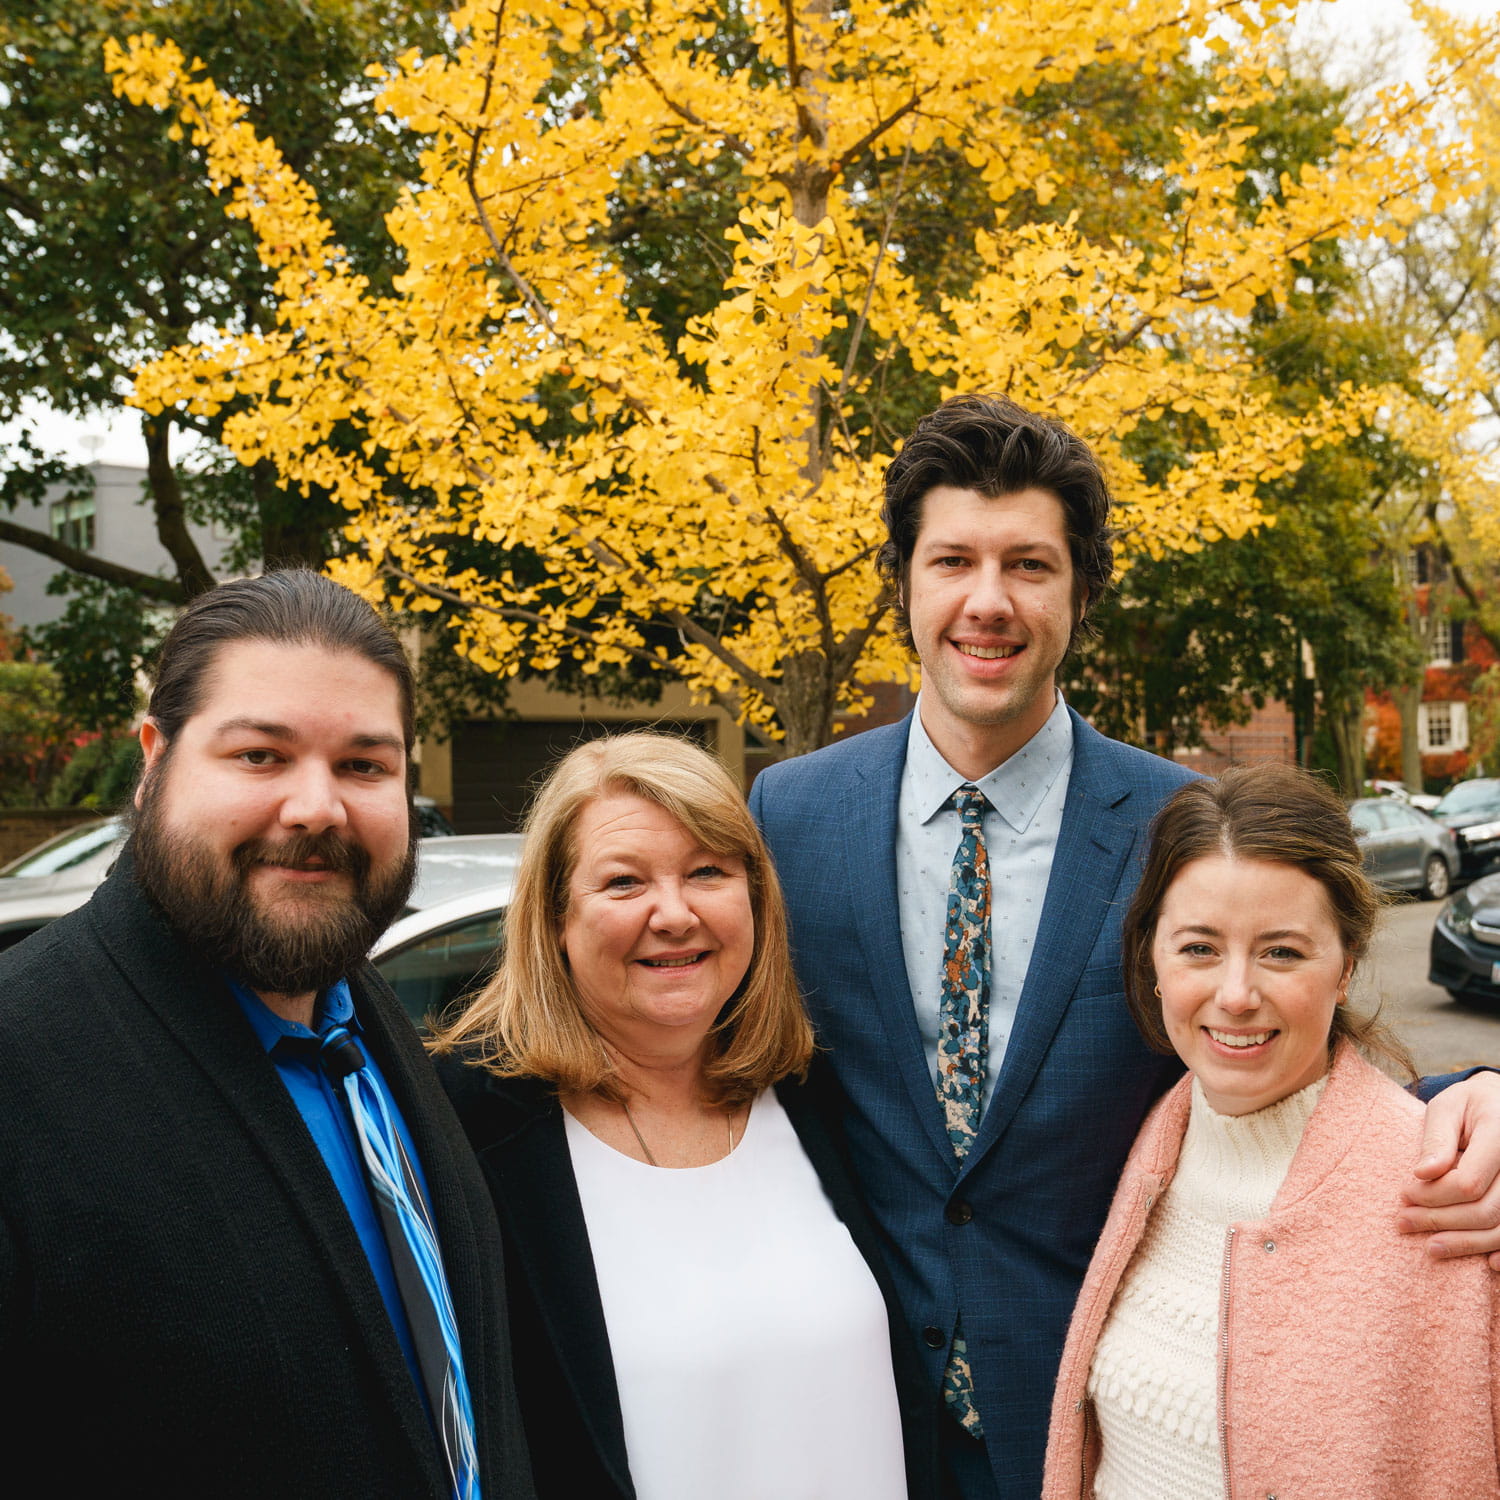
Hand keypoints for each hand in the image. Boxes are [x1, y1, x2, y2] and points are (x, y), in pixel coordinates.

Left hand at [1399, 1071, 1499, 1266]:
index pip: (1467, 1183)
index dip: (1433, 1195)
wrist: (1498, 1105)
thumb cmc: (1468, 1105)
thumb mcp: (1446, 1108)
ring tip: (1430, 1247)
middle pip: (1486, 1210)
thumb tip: (1422, 1173)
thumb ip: (1436, 1139)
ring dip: (1466, 1243)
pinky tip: (1487, 1264)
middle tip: (1404, 1222)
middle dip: (1441, 1221)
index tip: (1404, 1194)